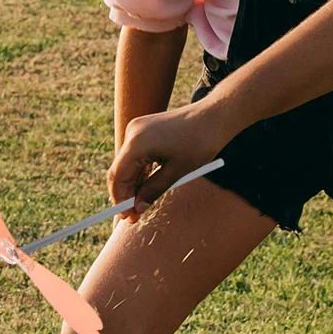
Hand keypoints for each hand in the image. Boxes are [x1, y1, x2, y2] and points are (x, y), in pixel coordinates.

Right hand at [108, 101, 227, 214]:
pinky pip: (135, 154)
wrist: (214, 116)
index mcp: (137, 143)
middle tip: (134, 216)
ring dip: (133, 184)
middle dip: (125, 194)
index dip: (120, 199)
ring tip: (142, 205)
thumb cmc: (198, 143)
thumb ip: (153, 191)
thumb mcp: (176, 172)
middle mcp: (132, 133)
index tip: (127, 217)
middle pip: (119, 170)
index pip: (118, 176)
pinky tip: (146, 186)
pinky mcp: (144, 129)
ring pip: (127, 163)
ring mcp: (137, 129)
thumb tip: (137, 208)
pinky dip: (139, 171)